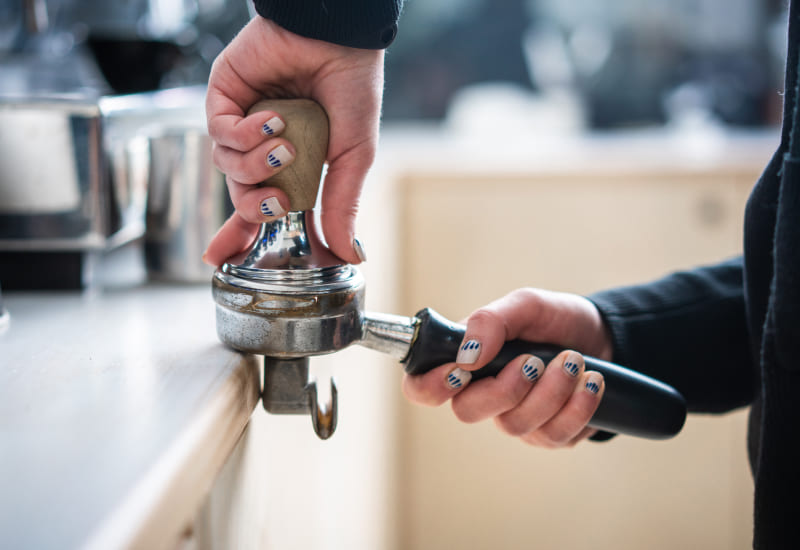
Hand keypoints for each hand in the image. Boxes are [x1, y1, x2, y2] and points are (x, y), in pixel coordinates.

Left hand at [204, 16, 383, 264]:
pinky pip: (218, 132)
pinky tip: (270, 121)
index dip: (242, 233)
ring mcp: (241, 121)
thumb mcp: (353, 157)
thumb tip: (351, 256)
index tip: (224, 260)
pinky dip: (243, 135)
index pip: (261, 205)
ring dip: (255, 164)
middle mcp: (261, 146)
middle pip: (238, 194)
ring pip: (225, 166)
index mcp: (291, 163)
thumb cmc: (353, 89)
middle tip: (278, 202)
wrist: (339, 37)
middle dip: (254, 206)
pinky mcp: (224, 95)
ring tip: (285, 145)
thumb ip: (343, 205)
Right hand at [402, 288, 613, 447]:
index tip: (460, 370)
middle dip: (504, 387)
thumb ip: (490, 321)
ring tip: (574, 360)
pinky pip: (554, 436)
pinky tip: (591, 382)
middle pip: (466, 412)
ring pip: (514, 425)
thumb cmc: (554, 320)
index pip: (422, 386)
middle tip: (534, 360)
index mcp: (466, 361)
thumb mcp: (525, 305)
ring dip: (550, 391)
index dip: (429, 386)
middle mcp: (483, 395)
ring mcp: (515, 418)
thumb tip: (466, 354)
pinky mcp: (548, 435)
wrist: (602, 336)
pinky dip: (577, 405)